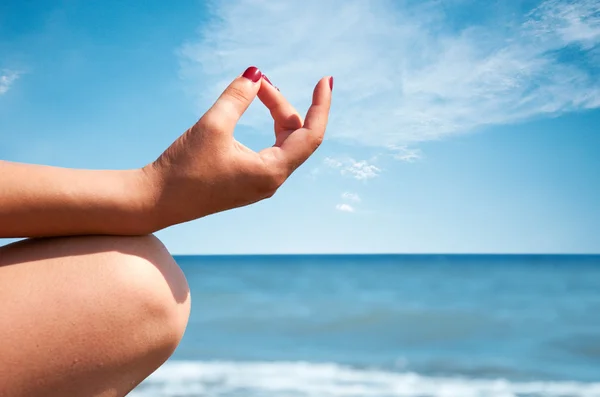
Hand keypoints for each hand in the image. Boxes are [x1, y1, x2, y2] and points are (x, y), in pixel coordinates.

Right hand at [143, 66, 332, 229]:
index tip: (325, 80)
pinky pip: (270, 151)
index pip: (311, 135)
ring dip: (275, 115)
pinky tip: (258, 113)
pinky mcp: (247, 183)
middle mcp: (271, 181)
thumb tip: (255, 74)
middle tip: (259, 83)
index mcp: (271, 172)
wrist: (155, 201)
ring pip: (283, 143)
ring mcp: (260, 184)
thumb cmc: (183, 168)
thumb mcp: (212, 125)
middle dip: (282, 104)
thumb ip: (237, 97)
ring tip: (257, 91)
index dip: (321, 106)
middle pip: (296, 135)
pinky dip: (267, 130)